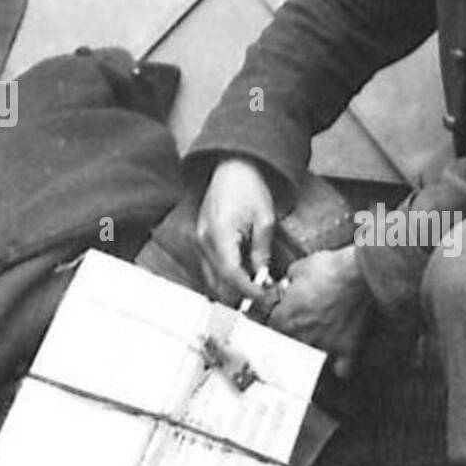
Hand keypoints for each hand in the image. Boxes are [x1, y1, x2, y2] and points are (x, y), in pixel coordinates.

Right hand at [194, 157, 275, 303]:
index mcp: (220, 234)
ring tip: (256, 288)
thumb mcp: (265, 219)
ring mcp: (199, 240)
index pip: (232, 275)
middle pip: (218, 282)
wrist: (233, 167)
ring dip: (232, 288)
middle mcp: (204, 240)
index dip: (249, 291)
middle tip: (264, 297)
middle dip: (241, 294)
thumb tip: (262, 277)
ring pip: (211, 278)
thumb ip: (262, 251)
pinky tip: (243, 276)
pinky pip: (209, 267)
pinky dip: (224, 276)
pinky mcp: (200, 239)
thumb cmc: (249, 188)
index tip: (265, 298)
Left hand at [269, 246, 371, 373]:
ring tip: (315, 335)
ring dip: (309, 349)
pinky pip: (341, 368)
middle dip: (291, 332)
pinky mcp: (346, 347)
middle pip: (288, 345)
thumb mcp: (298, 268)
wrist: (359, 274)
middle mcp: (301, 338)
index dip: (278, 314)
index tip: (283, 308)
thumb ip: (288, 283)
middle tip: (301, 318)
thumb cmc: (330, 270)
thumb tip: (290, 284)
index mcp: (285, 320)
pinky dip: (338, 364)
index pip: (271, 326)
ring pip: (309, 358)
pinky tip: (336, 360)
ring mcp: (324, 346)